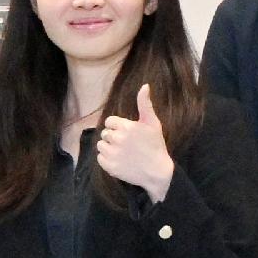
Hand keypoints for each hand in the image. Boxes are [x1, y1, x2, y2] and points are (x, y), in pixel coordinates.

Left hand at [94, 83, 176, 200]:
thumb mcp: (153, 123)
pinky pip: (100, 158)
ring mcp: (112, 153)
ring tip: (123, 152)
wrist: (157, 172)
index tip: (128, 133)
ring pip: (101, 145)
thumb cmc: (156, 145)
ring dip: (109, 148)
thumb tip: (144, 86)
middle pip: (105, 133)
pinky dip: (107, 160)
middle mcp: (117, 139)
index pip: (110, 121)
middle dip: (113, 137)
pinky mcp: (108, 166)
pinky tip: (120, 160)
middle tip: (127, 144)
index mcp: (126, 127)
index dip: (118, 127)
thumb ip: (145, 104)